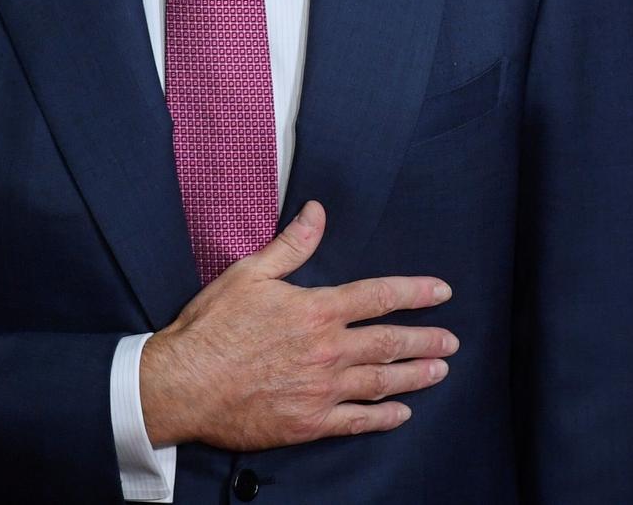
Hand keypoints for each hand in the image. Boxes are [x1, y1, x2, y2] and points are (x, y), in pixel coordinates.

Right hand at [138, 200, 457, 449]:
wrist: (181, 384)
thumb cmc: (211, 328)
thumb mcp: (250, 274)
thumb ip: (292, 245)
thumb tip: (317, 211)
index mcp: (316, 310)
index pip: (379, 296)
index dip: (416, 292)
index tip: (442, 292)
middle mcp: (327, 349)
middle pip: (390, 342)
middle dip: (426, 340)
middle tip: (451, 342)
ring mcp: (321, 389)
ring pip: (381, 382)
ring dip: (414, 376)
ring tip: (439, 372)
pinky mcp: (308, 422)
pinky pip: (356, 421)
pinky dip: (383, 418)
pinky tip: (401, 415)